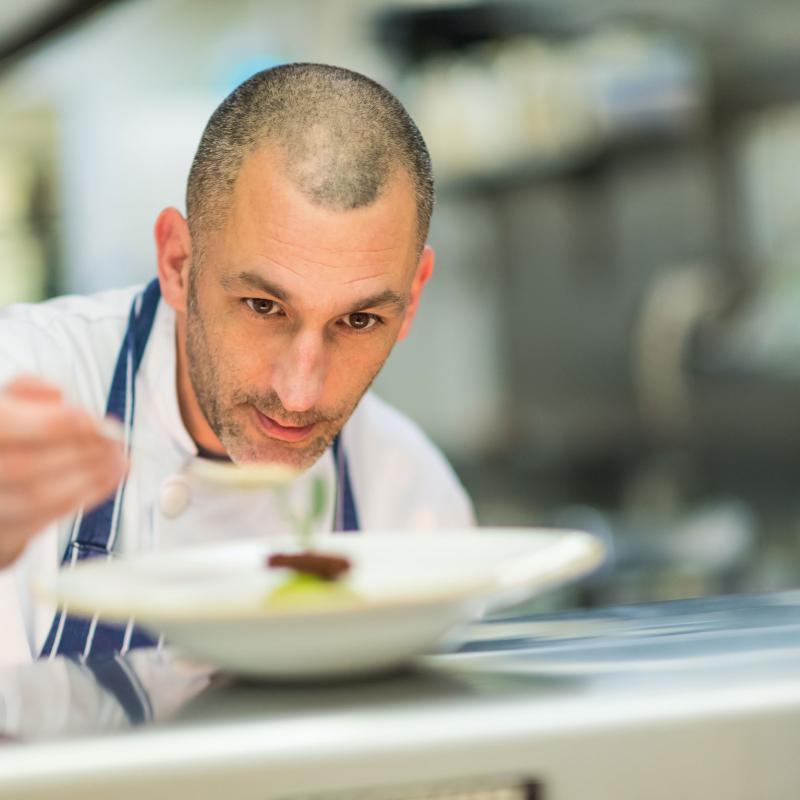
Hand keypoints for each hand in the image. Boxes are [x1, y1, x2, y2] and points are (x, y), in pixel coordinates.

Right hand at [0, 376, 126, 568]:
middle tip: (115, 440)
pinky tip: (108, 480)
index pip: (4, 425)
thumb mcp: (8, 402)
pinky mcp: (3, 535)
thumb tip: (56, 393)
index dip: (50, 423)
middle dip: (80, 452)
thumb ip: (28, 388)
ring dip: (89, 478)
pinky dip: (83, 498)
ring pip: (36, 498)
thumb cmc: (6, 436)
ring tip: (120, 461)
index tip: (90, 417)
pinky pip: (44, 523)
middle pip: (24, 467)